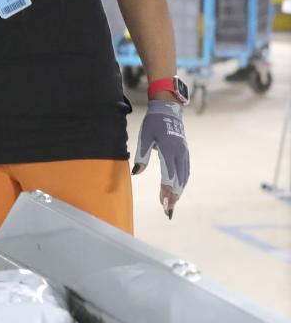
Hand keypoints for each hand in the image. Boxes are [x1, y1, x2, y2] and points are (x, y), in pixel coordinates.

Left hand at [132, 100, 188, 217]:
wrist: (168, 110)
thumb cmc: (153, 123)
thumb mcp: (144, 137)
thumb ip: (141, 155)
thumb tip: (136, 173)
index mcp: (169, 150)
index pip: (169, 176)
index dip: (166, 191)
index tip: (163, 204)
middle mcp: (180, 154)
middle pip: (179, 180)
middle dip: (173, 196)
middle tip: (168, 211)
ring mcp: (184, 153)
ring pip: (184, 177)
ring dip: (178, 191)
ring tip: (172, 204)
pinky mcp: (185, 152)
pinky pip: (186, 171)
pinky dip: (182, 182)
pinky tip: (177, 189)